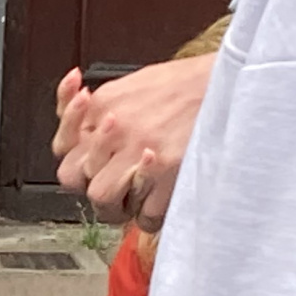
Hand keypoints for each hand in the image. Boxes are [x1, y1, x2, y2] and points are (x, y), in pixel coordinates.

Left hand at [50, 55, 215, 229]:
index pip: (63, 150)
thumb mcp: (132, 84)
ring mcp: (139, 152)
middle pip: (75, 180)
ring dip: (119, 204)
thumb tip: (81, 132)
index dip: (77, 164)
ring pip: (103, 201)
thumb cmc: (187, 84)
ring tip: (138, 195)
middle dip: (91, 185)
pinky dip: (152, 214)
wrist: (231, 81)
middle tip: (115, 184)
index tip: (93, 167)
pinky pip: (145, 215)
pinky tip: (163, 198)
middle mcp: (114, 129)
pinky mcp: (168, 173)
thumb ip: (100, 112)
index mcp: (103, 105)